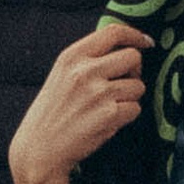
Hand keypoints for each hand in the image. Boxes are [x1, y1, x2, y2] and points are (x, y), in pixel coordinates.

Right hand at [9, 19, 150, 183]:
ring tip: (108, 109)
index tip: (145, 42)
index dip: (135, 35)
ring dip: (130, 98)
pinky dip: (126, 117)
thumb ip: (87, 61)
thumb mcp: (61, 77)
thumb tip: (123, 48)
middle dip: (135, 71)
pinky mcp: (109, 114)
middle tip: (125, 84)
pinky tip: (107, 123)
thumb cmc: (51, 116)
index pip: (113, 32)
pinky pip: (135, 109)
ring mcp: (98, 92)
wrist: (38, 151)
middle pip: (132, 57)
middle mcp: (85, 70)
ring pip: (138, 86)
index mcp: (71, 57)